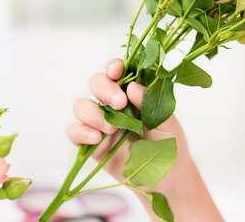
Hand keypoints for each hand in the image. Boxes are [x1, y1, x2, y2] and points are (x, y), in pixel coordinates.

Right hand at [67, 58, 190, 182]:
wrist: (166, 178)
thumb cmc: (169, 145)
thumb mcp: (168, 123)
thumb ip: (150, 103)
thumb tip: (132, 87)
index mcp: (133, 93)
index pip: (118, 72)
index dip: (114, 67)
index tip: (118, 71)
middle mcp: (114, 104)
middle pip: (96, 83)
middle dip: (104, 89)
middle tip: (120, 104)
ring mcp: (101, 123)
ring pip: (82, 106)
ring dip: (93, 113)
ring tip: (111, 128)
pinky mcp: (92, 144)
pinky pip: (74, 132)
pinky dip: (80, 132)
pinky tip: (96, 139)